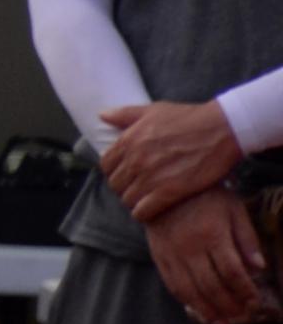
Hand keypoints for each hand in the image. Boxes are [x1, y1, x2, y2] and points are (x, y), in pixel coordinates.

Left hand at [104, 100, 247, 224]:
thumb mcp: (152, 110)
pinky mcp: (170, 192)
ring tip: (144, 200)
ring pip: (128, 199)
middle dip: (123, 187)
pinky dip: (144, 213)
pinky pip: (144, 210)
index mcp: (128, 140)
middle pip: (115, 184)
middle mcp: (135, 160)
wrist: (220, 130)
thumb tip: (102, 115)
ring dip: (133, 202)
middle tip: (135, 189)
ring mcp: (151, 177)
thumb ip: (124, 114)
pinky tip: (151, 211)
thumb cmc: (188, 118)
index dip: (113, 171)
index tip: (124, 174)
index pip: (106, 165)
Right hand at [145, 185, 271, 323]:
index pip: (232, 272)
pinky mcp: (158, 255)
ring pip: (191, 290)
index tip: (255, 302)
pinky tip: (199, 311)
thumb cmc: (205, 196)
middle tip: (241, 316)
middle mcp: (189, 246)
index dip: (246, 292)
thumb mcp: (233, 209)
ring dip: (208, 310)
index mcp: (212, 234)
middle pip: (212, 286)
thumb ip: (247, 238)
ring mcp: (171, 252)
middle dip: (229, 306)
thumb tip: (260, 267)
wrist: (162, 183)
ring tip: (222, 323)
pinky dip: (187, 302)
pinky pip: (172, 284)